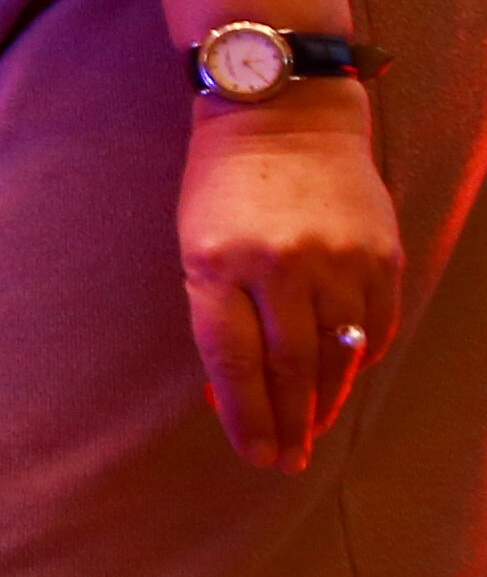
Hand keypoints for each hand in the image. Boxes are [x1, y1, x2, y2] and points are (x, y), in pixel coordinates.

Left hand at [178, 87, 399, 471]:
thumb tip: (236, 389)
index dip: (244, 417)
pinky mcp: (380, 252)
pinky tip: (345, 378)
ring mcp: (336, 258)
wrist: (285, 114)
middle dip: (287, 423)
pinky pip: (374, 326)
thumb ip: (219, 312)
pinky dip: (359, 358)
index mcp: (217, 263)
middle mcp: (279, 264)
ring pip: (338, 355)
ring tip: (312, 431)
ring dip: (325, 402)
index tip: (255, 455)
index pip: (232, 362)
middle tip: (286, 462)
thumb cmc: (224, 187)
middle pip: (288, 368)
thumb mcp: (197, 244)